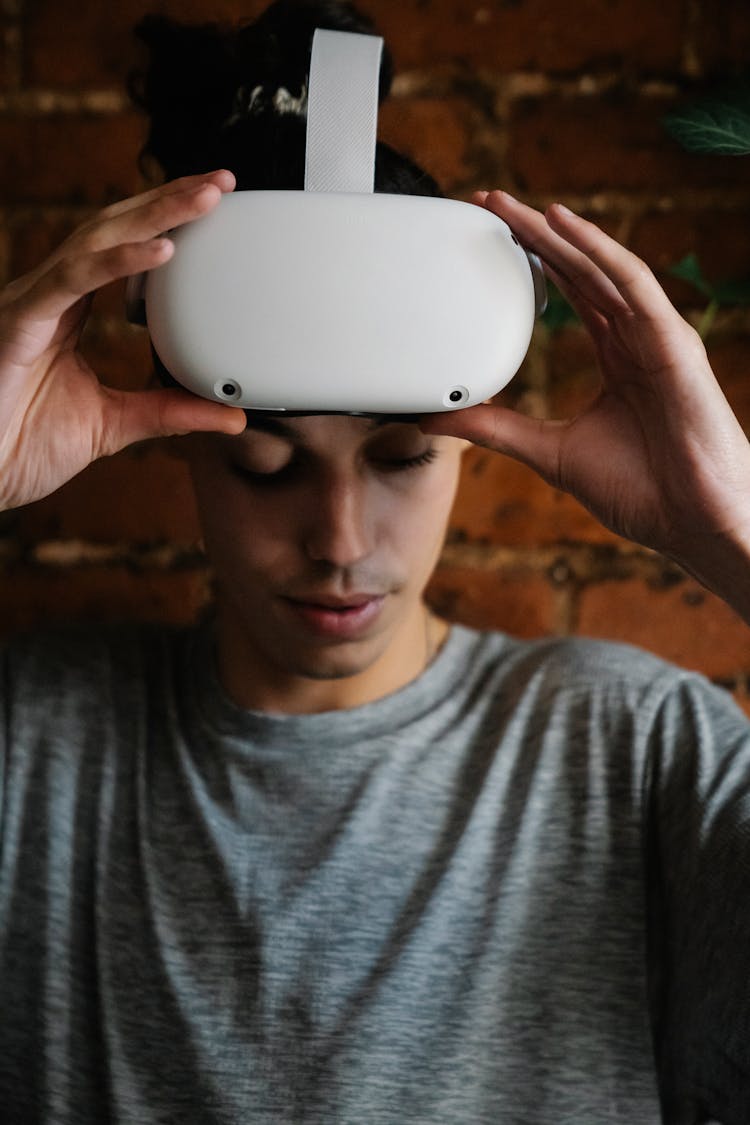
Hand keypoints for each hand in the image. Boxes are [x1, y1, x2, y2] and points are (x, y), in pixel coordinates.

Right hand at [0, 170, 245, 511]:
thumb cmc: (21, 444)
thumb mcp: (114, 424)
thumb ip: (169, 412)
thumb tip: (231, 415)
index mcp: (69, 309)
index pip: (123, 248)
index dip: (165, 221)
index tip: (215, 206)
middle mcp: (51, 294)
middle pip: (115, 228)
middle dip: (168, 200)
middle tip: (223, 182)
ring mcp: (33, 301)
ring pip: (97, 239)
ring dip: (154, 215)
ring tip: (204, 199)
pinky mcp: (20, 320)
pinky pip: (73, 279)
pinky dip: (118, 261)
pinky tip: (163, 250)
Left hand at [422, 191, 749, 615]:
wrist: (691, 520)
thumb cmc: (641, 490)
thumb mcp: (549, 452)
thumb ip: (495, 429)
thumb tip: (436, 421)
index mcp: (616, 357)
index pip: (569, 293)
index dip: (532, 263)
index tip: (489, 241)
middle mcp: (636, 337)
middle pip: (579, 269)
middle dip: (533, 235)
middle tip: (486, 205)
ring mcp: (656, 334)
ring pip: (599, 266)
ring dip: (555, 233)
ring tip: (510, 207)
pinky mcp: (671, 340)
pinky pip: (632, 283)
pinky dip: (597, 250)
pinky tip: (562, 226)